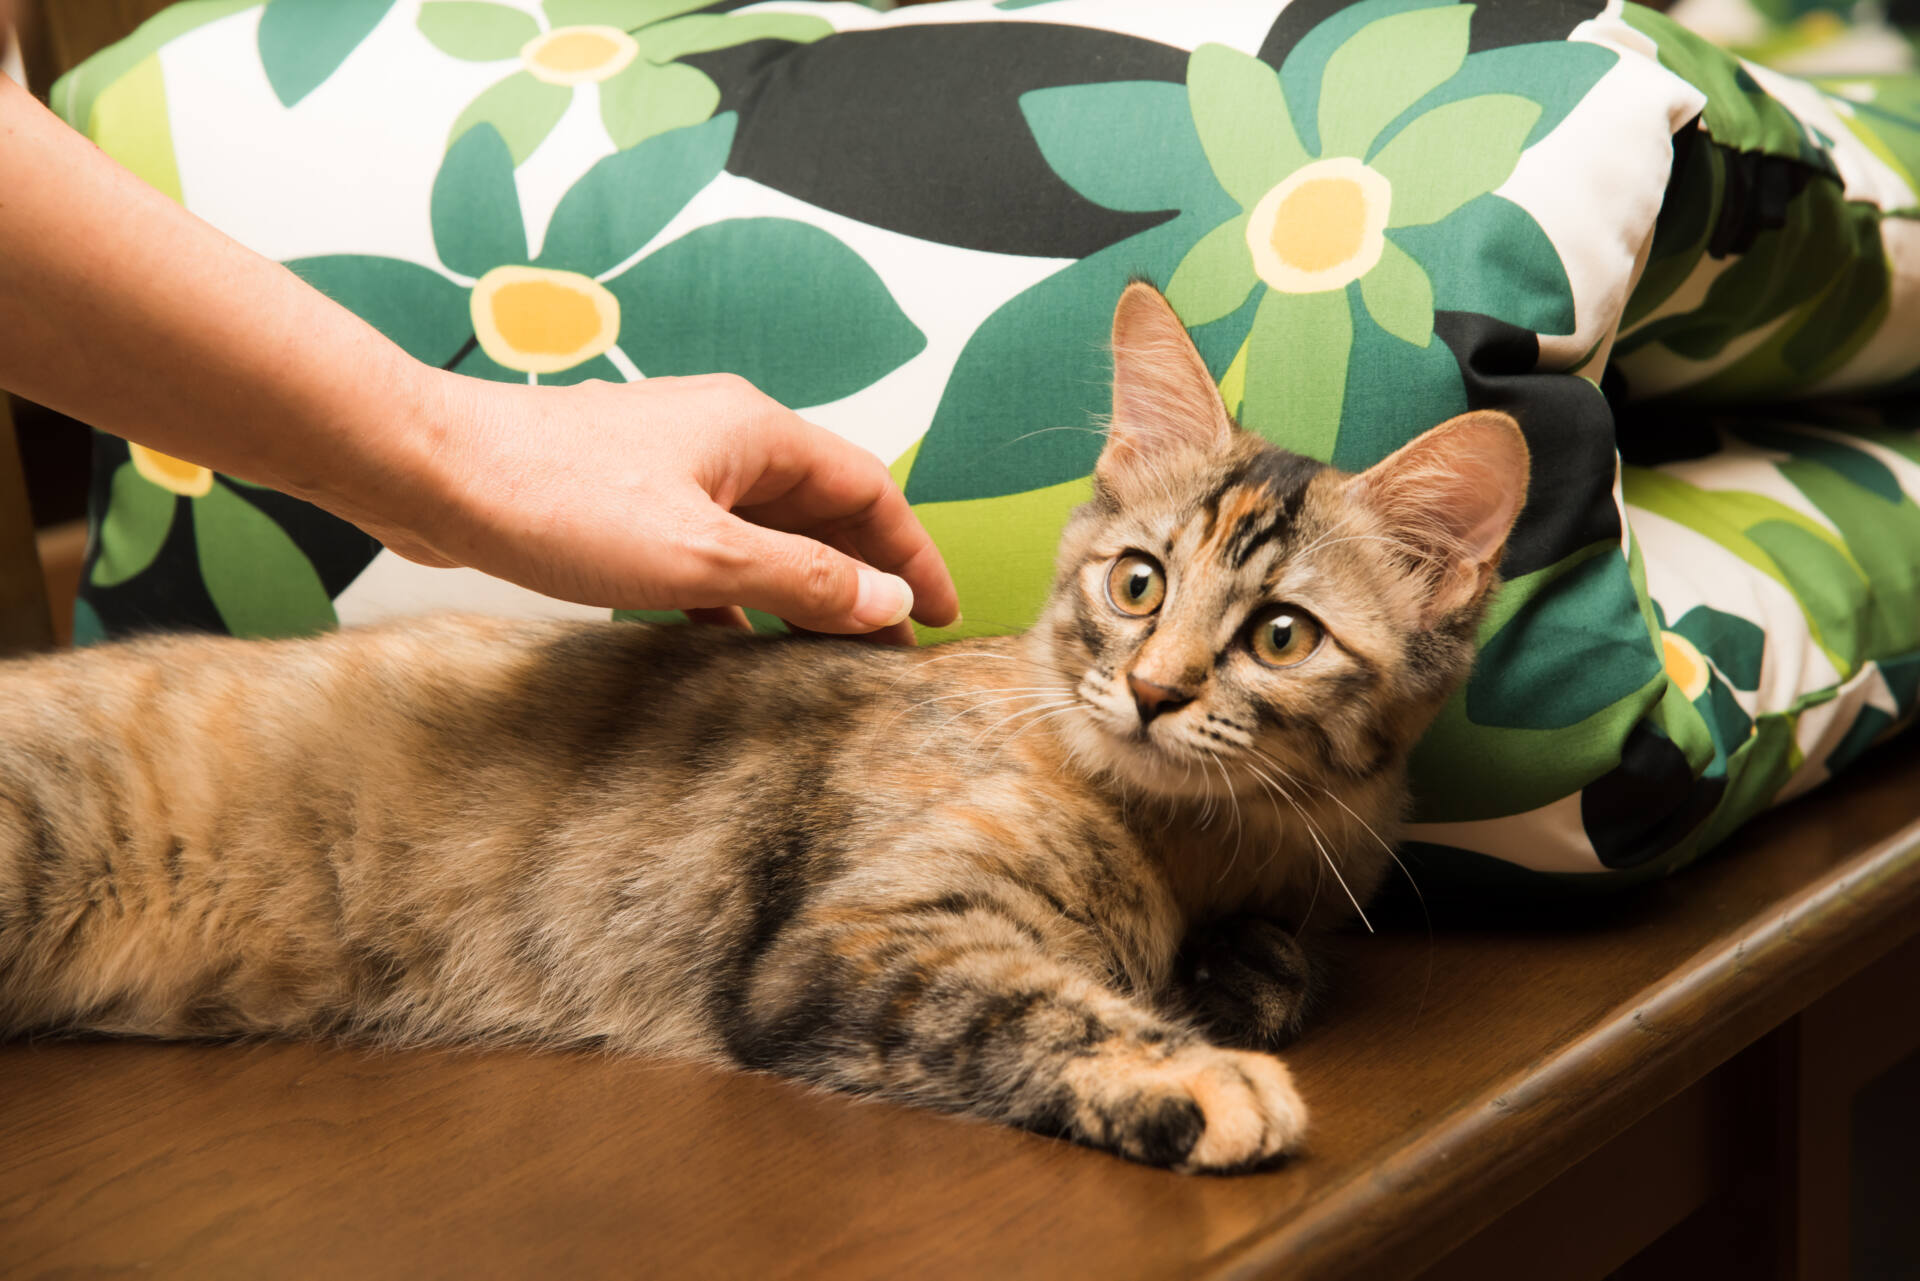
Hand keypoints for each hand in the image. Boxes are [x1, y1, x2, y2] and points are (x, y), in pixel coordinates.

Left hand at [335, 370, 959, 644]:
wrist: (434, 470)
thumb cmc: (562, 500)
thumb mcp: (702, 556)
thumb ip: (803, 579)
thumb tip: (888, 601)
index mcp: (757, 434)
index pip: (869, 490)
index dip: (912, 555)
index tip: (942, 614)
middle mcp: (722, 439)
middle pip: (820, 510)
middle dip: (862, 575)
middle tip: (893, 649)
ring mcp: (671, 467)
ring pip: (762, 532)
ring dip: (798, 588)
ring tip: (827, 655)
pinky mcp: (624, 499)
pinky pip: (706, 547)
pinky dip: (734, 592)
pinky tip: (731, 643)